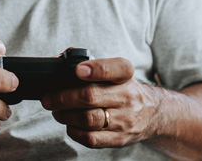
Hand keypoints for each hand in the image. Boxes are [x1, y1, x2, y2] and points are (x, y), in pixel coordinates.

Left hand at [40, 57, 160, 148]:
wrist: (153, 114)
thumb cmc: (122, 89)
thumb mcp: (115, 72)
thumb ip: (90, 63)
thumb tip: (59, 61)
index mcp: (125, 76)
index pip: (115, 68)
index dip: (95, 69)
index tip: (77, 70)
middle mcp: (128, 97)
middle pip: (90, 96)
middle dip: (62, 97)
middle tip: (48, 98)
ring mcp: (125, 120)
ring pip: (88, 119)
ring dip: (65, 115)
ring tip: (57, 111)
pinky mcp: (119, 139)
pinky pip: (91, 139)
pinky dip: (74, 132)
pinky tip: (70, 125)